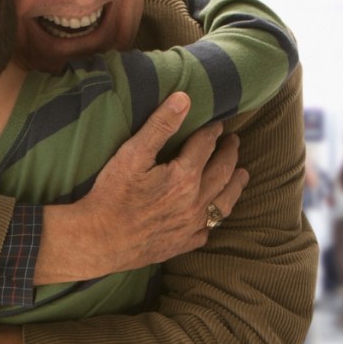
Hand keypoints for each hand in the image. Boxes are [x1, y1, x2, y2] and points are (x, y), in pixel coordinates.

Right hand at [38, 93, 247, 282]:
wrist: (100, 240)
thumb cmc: (112, 194)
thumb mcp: (132, 154)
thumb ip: (160, 126)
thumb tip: (184, 99)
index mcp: (184, 176)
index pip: (205, 146)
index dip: (212, 132)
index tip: (218, 124)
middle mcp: (195, 201)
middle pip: (221, 173)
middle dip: (229, 155)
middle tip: (235, 143)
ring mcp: (190, 226)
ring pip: (223, 204)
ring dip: (234, 186)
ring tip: (242, 175)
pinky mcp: (181, 244)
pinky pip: (206, 232)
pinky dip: (213, 221)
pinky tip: (211, 218)